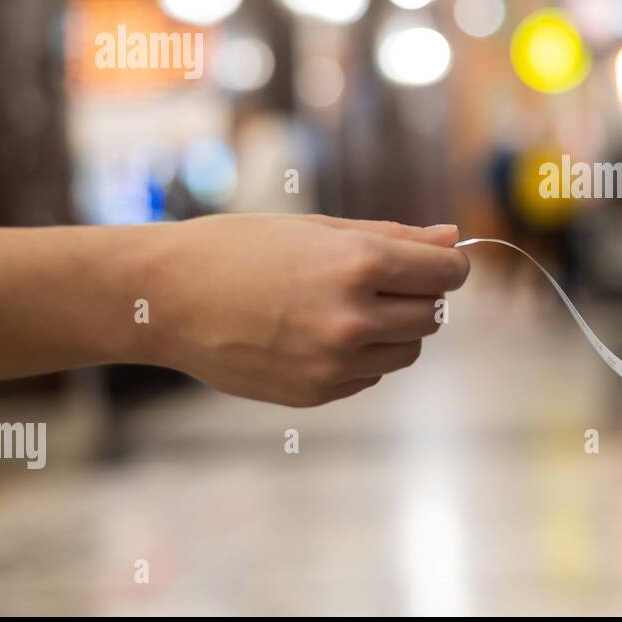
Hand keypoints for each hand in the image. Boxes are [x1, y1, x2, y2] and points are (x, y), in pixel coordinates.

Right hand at [140, 214, 469, 405]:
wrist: (168, 298)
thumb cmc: (241, 248)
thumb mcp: (320, 229)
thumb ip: (396, 237)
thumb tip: (453, 238)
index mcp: (359, 265)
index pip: (447, 274)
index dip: (449, 265)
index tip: (435, 262)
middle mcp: (354, 318)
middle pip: (432, 315)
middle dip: (418, 296)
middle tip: (377, 280)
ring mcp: (336, 362)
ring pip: (408, 351)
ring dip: (395, 330)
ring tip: (346, 306)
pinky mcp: (317, 392)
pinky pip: (371, 374)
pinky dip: (363, 356)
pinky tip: (318, 333)